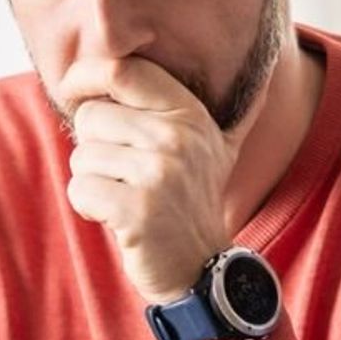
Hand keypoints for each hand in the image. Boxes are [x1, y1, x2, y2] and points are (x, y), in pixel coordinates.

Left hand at [57, 56, 249, 303]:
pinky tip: (116, 218)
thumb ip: (234, 111)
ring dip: (91, 181)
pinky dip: (88, 207)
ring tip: (124, 198)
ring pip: (82, 155)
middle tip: (119, 174)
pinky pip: (81, 189)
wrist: (202, 270)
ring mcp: (159, 174)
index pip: (123, 70)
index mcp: (189, 114)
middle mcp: (177, 138)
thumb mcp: (221, 150)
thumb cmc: (194, 204)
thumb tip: (267, 70)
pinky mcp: (138, 210)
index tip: (73, 93)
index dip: (85, 75)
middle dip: (92, 146)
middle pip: (92, 115)